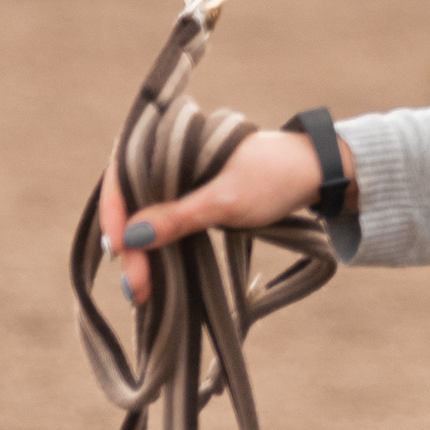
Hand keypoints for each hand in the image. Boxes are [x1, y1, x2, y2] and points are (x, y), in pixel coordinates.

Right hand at [99, 129, 353, 305]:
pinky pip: (165, 219)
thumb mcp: (226, 201)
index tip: (118, 249)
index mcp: (173, 141)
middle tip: (136, 286)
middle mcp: (171, 155)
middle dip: (129, 244)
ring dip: (141, 250)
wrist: (317, 173)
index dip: (113, 211)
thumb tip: (130, 237)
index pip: (123, 171)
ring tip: (140, 288)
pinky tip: (154, 271)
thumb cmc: (275, 178)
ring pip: (146, 213)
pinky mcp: (195, 194)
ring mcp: (183, 176)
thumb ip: (179, 216)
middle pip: (131, 198)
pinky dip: (158, 245)